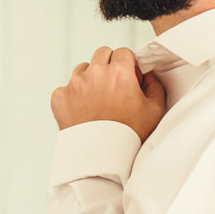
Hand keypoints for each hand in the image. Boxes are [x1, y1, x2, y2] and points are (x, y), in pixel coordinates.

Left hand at [50, 46, 166, 142]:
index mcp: (119, 72)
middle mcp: (94, 73)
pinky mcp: (59, 97)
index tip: (129, 78)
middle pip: (102, 54)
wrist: (101, 160)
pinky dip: (74, 96)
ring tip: (98, 101)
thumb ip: (154, 85)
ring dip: (90, 78)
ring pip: (83, 69)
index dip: (128, 64)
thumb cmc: (129, 137)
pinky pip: (66, 88)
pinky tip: (83, 111)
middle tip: (114, 87)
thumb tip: (147, 74)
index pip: (123, 52)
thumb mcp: (155, 110)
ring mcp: (74, 84)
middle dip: (109, 66)